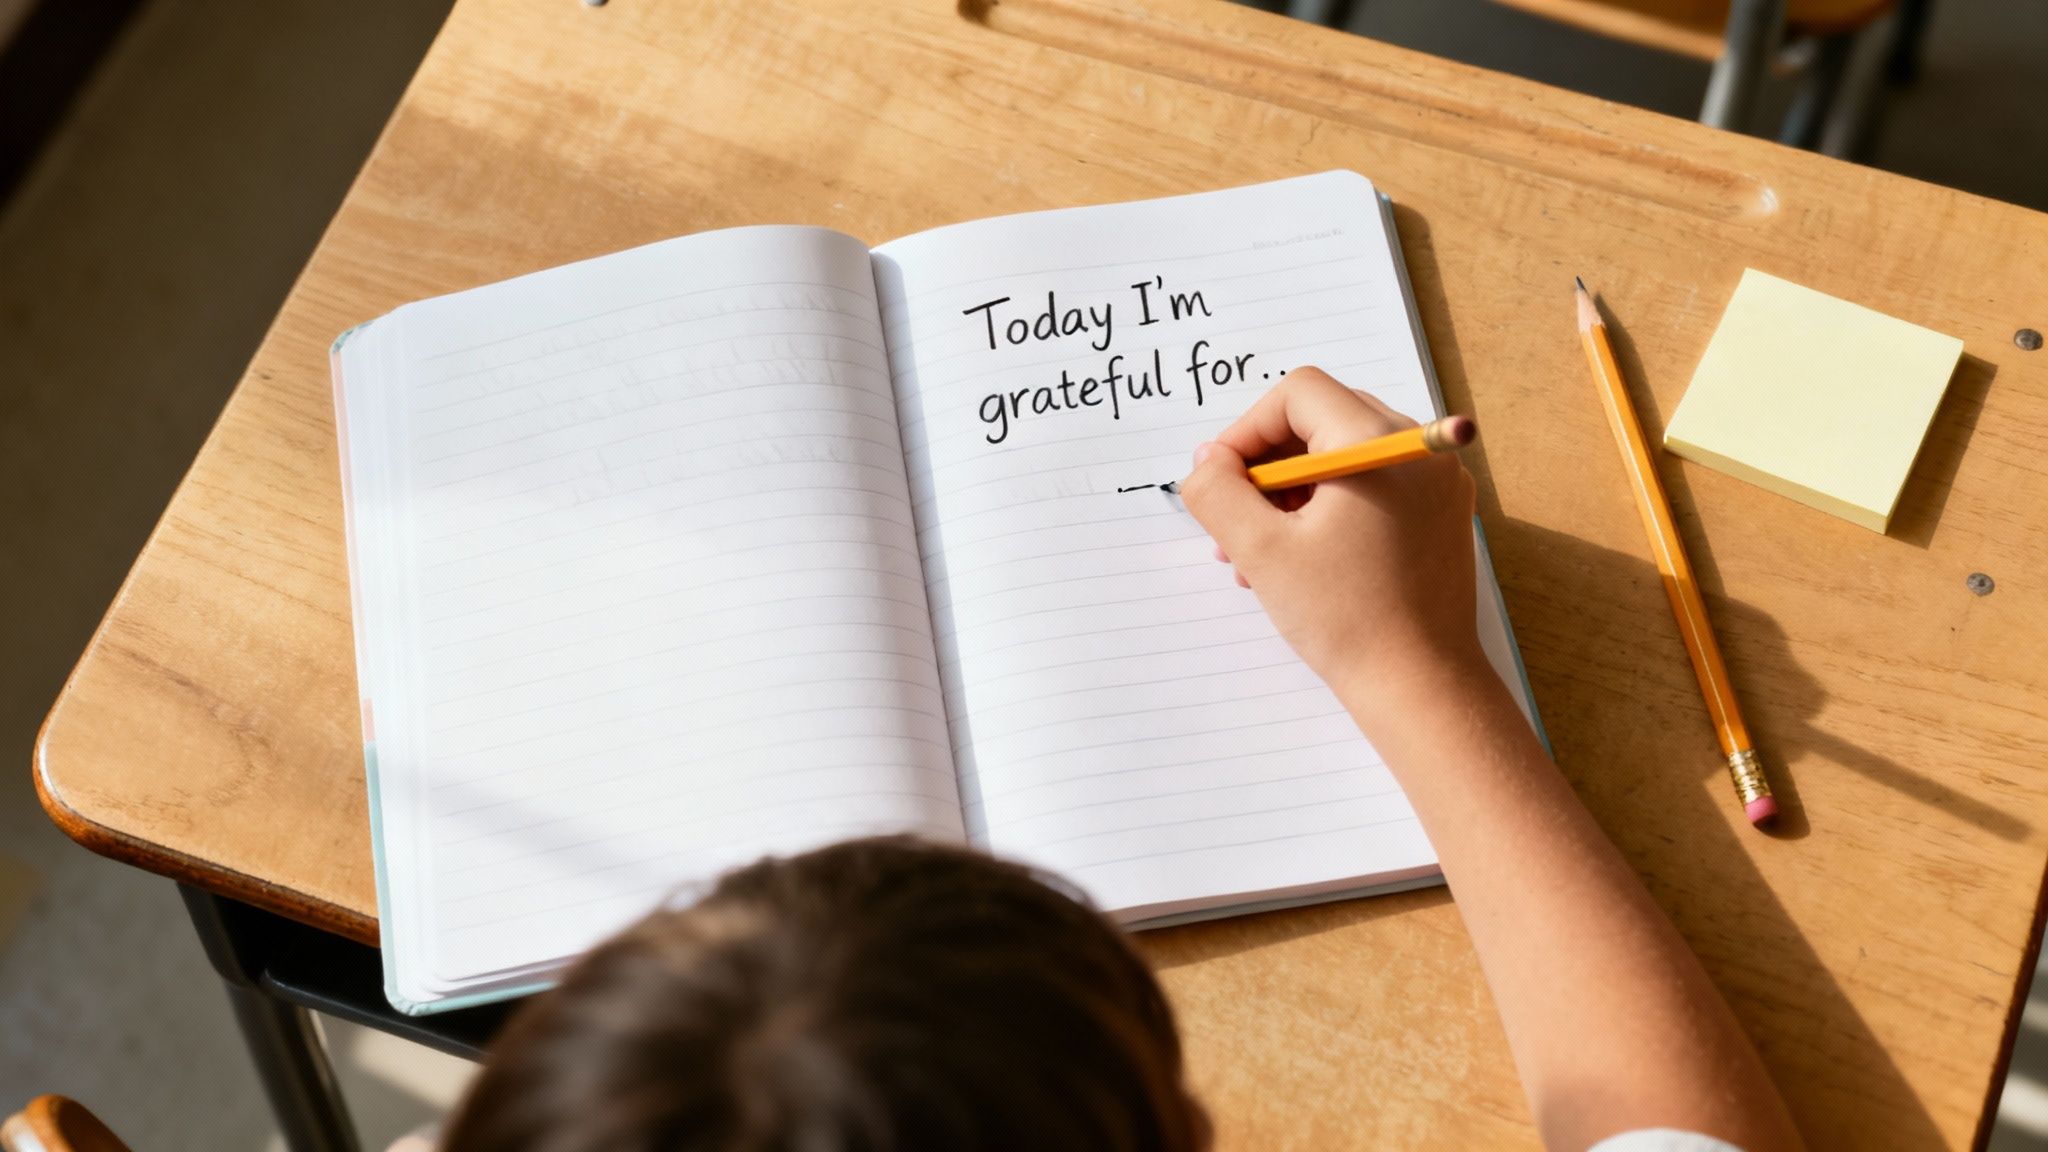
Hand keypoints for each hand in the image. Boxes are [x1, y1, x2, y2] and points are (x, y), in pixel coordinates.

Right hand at [1176, 367, 1483, 708]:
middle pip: (1321, 420)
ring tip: (1256, 552)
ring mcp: (1436, 483)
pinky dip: (1327, 508)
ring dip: (1290, 491)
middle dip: (1266, 465)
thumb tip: (1206, 462)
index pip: (1298, 394)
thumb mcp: (1261, 550)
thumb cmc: (1347, 620)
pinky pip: (1371, 487)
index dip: (1246, 430)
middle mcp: (1417, 450)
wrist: (1420, 687)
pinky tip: (1297, 561)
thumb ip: (1218, 492)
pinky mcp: (1439, 516)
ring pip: (1343, 457)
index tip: (1220, 479)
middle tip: (1233, 517)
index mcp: (1379, 444)